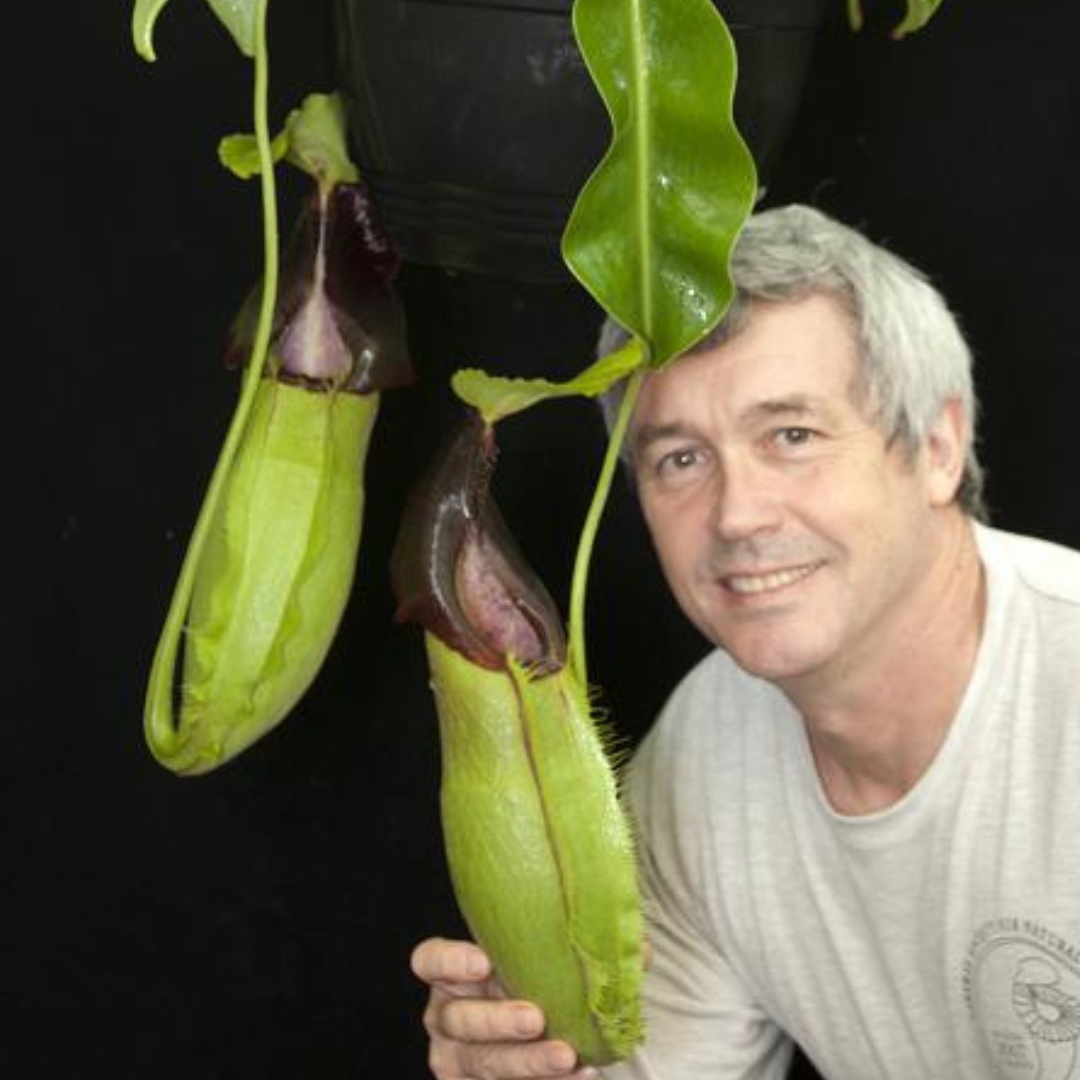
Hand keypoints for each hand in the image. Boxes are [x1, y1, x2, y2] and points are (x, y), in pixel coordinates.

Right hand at [411, 936, 598, 1079]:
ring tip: (565, 1055)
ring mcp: (458, 1059)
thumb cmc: (535, 983)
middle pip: (459, 1019)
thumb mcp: (531, 962)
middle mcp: (446, 1017)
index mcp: (450, 975)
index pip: (430, 961)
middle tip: (535, 1018)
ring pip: (483, 1062)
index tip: (484, 963)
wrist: (543, 1034)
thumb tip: (613, 932)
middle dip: (497, 1021)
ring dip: (527, 1061)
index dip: (451, 961)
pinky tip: (580, 1072)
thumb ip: (549, 946)